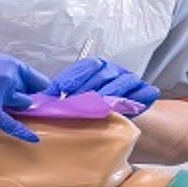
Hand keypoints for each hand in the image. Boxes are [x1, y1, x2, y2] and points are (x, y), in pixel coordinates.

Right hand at [0, 41, 51, 141]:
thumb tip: (4, 86)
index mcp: (5, 59)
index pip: (34, 77)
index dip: (38, 90)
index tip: (42, 99)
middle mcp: (8, 73)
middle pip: (29, 93)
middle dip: (24, 101)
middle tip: (13, 107)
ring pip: (21, 106)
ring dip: (15, 110)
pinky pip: (9, 122)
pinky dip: (22, 132)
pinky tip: (34, 139)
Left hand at [45, 57, 159, 111]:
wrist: (124, 119)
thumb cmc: (98, 108)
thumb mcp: (78, 99)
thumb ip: (63, 96)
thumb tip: (42, 99)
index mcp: (96, 67)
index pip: (84, 67)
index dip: (71, 77)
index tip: (58, 91)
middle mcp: (113, 70)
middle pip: (101, 73)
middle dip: (86, 88)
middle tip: (74, 102)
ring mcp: (130, 79)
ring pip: (119, 82)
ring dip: (107, 93)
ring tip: (95, 106)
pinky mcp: (145, 92)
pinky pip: (141, 93)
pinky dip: (133, 99)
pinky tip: (121, 108)